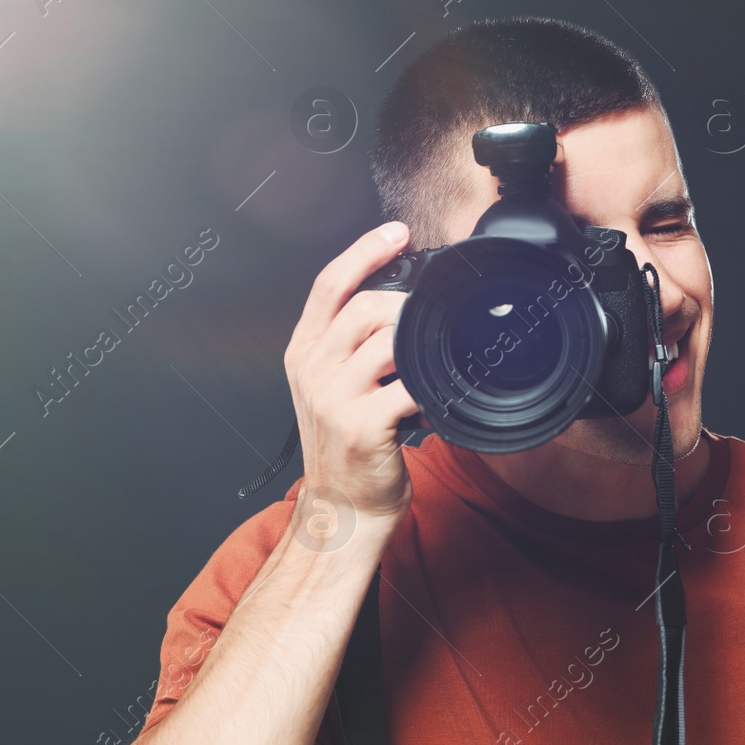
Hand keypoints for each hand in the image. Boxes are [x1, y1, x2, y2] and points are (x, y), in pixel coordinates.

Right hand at [282, 221, 419, 526]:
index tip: (398, 232)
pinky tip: (441, 393)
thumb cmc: (348, 449)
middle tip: (428, 319)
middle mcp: (312, 370)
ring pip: (388, 340)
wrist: (344, 512)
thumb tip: (400, 307)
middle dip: (405, 304)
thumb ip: (352, 346)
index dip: (365, 250)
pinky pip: (409, 387)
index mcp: (303, 352)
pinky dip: (433, 386)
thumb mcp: (332, 387)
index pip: (328, 284)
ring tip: (432, 360)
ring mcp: (333, 397)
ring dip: (420, 344)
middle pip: (364, 306)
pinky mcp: (361, 425)